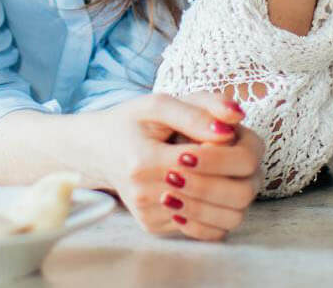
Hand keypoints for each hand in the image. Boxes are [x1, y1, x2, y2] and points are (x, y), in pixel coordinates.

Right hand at [82, 92, 262, 240]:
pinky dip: (219, 208)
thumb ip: (197, 111)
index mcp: (142, 161)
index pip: (201, 161)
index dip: (223, 148)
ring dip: (232, 193)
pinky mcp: (155, 226)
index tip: (225, 134)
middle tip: (233, 152)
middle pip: (212, 192)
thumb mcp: (158, 104)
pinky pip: (205, 228)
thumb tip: (232, 124)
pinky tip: (211, 186)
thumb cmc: (131, 122)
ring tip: (225, 170)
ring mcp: (149, 214)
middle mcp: (143, 194)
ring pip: (218, 217)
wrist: (99, 150)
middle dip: (233, 172)